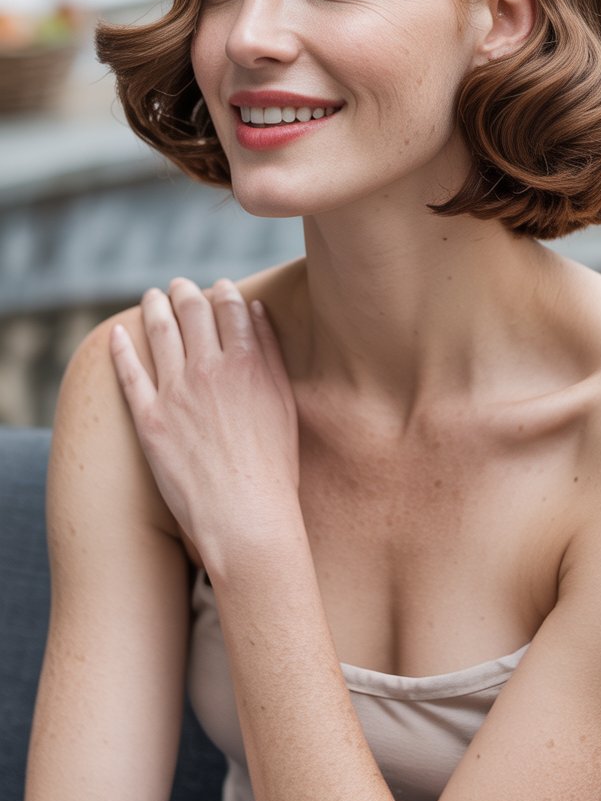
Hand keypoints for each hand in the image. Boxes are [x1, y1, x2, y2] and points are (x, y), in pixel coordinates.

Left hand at [109, 278, 299, 559]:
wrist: (245, 515)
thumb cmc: (274, 467)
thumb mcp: (284, 403)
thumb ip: (270, 353)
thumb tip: (255, 311)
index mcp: (246, 362)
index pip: (229, 308)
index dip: (222, 292)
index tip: (217, 287)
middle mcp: (208, 368)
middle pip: (191, 311)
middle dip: (184, 291)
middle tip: (179, 285)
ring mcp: (175, 392)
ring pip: (159, 332)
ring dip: (155, 307)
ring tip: (152, 297)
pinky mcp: (149, 418)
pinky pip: (129, 372)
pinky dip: (121, 348)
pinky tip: (117, 334)